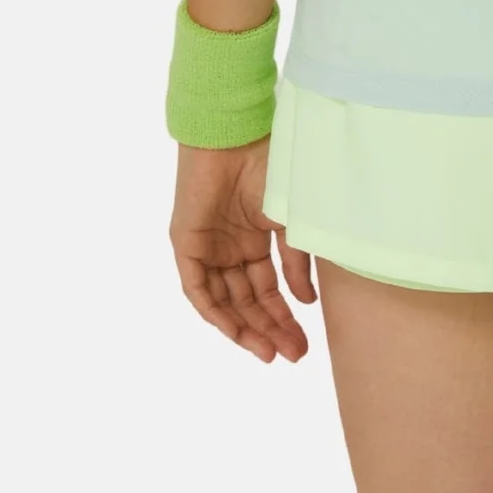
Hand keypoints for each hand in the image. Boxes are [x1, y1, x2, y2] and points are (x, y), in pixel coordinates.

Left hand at [169, 136, 316, 363]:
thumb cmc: (268, 166)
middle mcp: (231, 249)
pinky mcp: (187, 246)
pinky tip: (236, 331)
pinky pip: (198, 289)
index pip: (269, 289)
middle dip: (270, 329)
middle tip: (293, 355)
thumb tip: (306, 301)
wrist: (235, 137)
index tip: (304, 343)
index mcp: (256, 239)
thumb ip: (295, 261)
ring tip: (269, 351)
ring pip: (225, 301)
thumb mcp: (290, 220)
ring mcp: (208, 249)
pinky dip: (215, 311)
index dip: (285, 317)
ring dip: (245, 328)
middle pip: (249, 301)